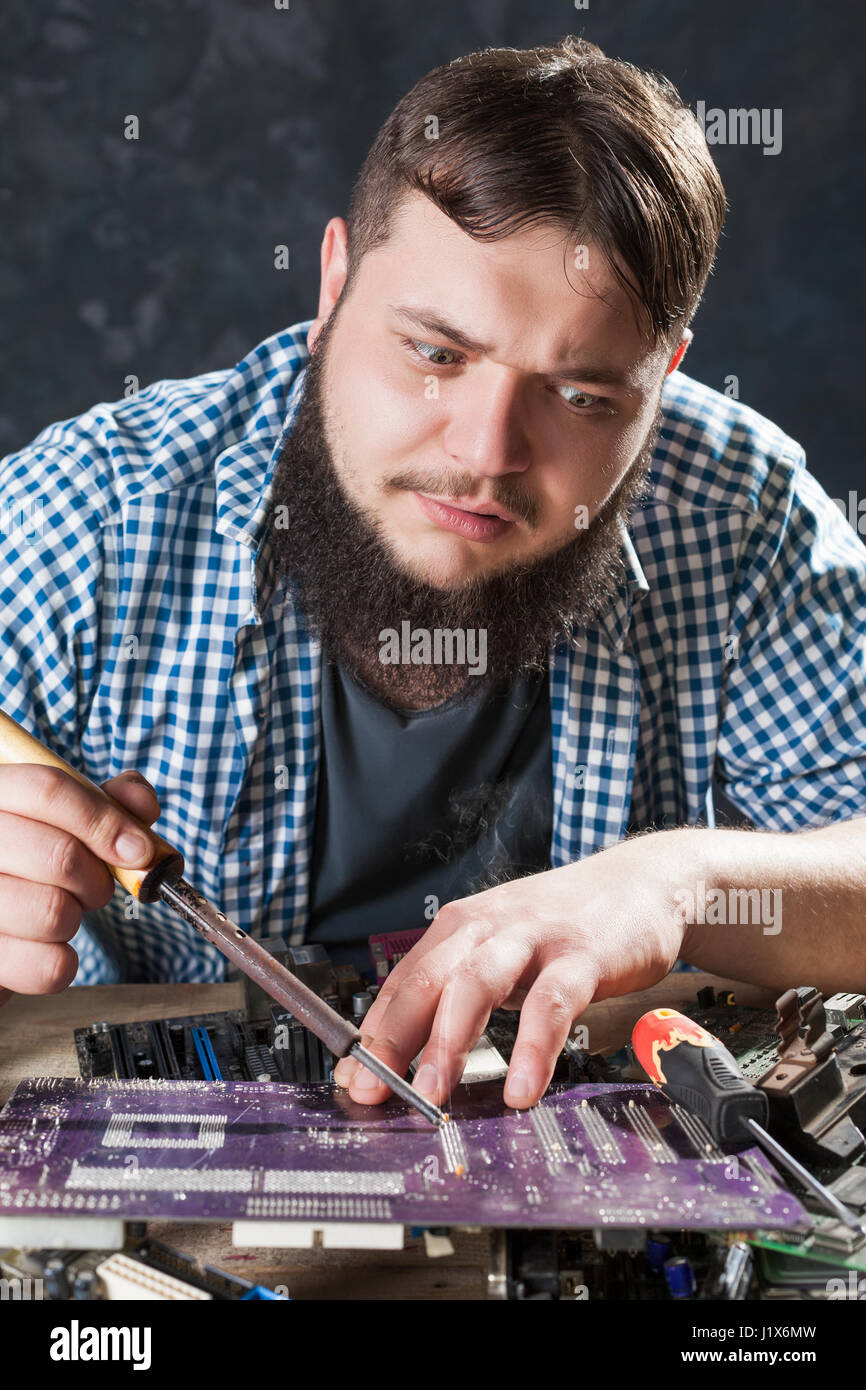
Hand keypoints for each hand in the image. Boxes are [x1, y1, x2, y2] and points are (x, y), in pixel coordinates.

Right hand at [0, 764, 161, 1005]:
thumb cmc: (30, 867)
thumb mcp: (65, 822)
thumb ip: (105, 802)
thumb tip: (143, 804)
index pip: (48, 789)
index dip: (104, 819)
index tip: (140, 851)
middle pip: (60, 854)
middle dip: (96, 880)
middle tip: (92, 889)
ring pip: (54, 912)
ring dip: (75, 918)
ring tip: (58, 912)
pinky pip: (47, 966)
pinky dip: (63, 962)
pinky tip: (44, 947)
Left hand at [334, 832, 687, 1108]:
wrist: (645, 882)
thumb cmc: (567, 924)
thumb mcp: (504, 948)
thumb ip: (464, 992)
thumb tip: (418, 1054)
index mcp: (461, 928)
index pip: (403, 984)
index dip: (373, 1035)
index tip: (352, 1082)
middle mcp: (487, 926)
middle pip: (425, 983)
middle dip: (392, 1040)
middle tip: (372, 1091)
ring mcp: (533, 938)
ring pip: (475, 986)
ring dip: (448, 1042)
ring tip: (433, 1094)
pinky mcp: (581, 955)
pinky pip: (551, 1004)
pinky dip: (532, 1048)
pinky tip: (521, 1087)